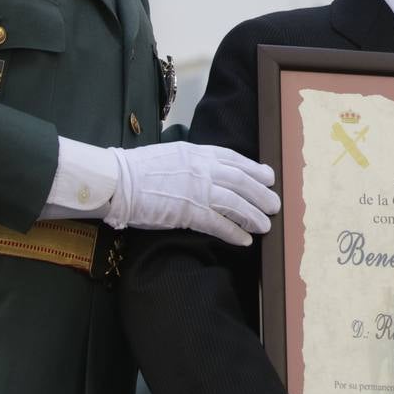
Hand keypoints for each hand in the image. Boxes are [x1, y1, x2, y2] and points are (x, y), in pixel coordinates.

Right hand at [104, 141, 280, 245]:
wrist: (118, 180)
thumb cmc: (137, 168)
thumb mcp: (171, 154)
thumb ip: (191, 161)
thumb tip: (204, 169)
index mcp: (197, 152)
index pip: (234, 159)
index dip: (254, 168)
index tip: (267, 176)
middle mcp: (202, 169)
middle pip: (241, 181)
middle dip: (261, 193)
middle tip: (275, 204)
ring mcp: (197, 190)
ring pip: (235, 203)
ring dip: (253, 215)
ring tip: (266, 225)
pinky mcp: (189, 212)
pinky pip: (218, 223)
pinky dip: (234, 232)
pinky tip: (245, 241)